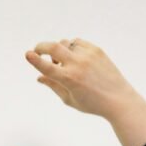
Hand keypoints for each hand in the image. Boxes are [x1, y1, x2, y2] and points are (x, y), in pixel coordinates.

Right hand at [25, 39, 145, 145]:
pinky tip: (74, 58)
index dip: (34, 60)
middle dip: (41, 46)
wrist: (118, 98)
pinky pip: (77, 42)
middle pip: (54, 47)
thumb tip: (39, 77)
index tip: (27, 54)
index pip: (46, 68)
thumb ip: (53, 85)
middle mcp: (78, 64)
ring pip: (65, 43)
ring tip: (62, 63)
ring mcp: (88, 55)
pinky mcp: (96, 50)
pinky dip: (71, 48)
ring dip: (59, 51)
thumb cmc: (92, 103)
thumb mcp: (69, 99)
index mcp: (69, 79)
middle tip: (37, 50)